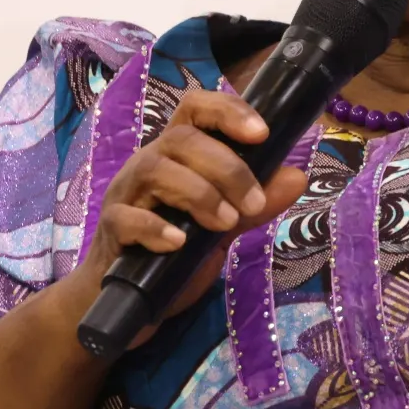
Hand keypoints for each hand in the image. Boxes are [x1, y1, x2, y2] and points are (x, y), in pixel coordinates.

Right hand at [79, 88, 307, 346]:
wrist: (130, 299)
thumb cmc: (177, 250)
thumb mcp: (224, 225)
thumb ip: (256, 203)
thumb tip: (297, 177)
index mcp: (178, 155)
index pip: (195, 109)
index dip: (226, 110)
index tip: (261, 132)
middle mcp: (149, 164)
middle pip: (181, 138)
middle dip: (226, 167)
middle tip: (253, 203)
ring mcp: (126, 195)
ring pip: (155, 169)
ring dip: (199, 193)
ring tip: (226, 223)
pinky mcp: (111, 231)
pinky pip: (127, 218)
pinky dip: (156, 228)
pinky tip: (180, 243)